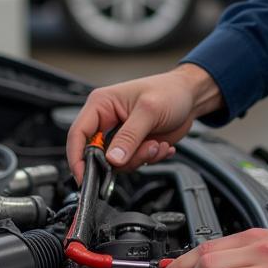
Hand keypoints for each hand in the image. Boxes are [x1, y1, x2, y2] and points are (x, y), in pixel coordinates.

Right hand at [65, 64, 222, 184]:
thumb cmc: (170, 91)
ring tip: (157, 144)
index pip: (78, 134)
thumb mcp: (149, 111)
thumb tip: (112, 160)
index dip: (77, 157)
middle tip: (145, 151)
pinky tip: (162, 145)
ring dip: (140, 158)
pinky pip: (132, 163)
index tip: (84, 176)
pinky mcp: (133, 146)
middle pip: (97, 153)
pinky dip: (149, 159)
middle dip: (121, 160)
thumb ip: (129, 137)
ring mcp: (120, 135)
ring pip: (116, 163)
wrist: (190, 97)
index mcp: (102, 104)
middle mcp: (107, 120)